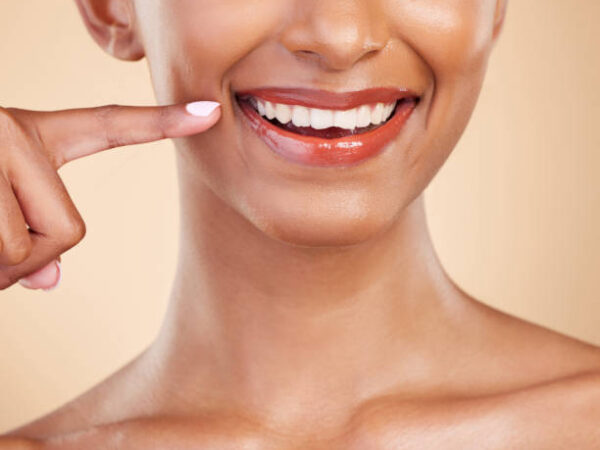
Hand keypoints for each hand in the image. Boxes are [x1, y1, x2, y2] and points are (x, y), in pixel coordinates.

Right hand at [0, 100, 220, 290]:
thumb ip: (35, 240)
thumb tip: (51, 281)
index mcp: (38, 136)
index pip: (110, 126)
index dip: (162, 122)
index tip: (211, 113)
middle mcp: (19, 130)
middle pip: (71, 231)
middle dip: (32, 253)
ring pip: (25, 252)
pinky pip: (2, 254)